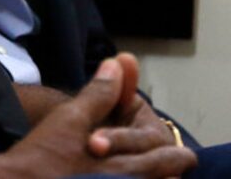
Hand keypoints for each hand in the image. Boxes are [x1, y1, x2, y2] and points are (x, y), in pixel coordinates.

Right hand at [2, 55, 195, 177]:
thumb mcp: (71, 118)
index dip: (177, 158)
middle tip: (179, 166)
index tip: (186, 156)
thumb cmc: (43, 155)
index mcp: (122, 166)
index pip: (162, 161)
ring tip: (159, 178)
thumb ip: (101, 93)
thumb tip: (120, 63)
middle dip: (170, 173)